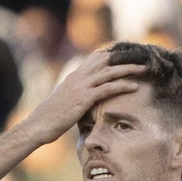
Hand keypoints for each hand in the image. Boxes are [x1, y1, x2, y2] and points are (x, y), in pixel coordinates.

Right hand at [20, 49, 144, 143]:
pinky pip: (107, 89)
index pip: (96, 57)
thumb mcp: (63, 102)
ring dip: (128, 69)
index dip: (112, 54)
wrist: (38, 125)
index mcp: (74, 76)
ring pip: (109, 72)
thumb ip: (75, 95)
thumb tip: (84, 99)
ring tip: (143, 69)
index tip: (127, 55)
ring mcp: (80, 86)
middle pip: (105, 59)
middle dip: (124, 58)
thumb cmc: (49, 118)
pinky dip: (122, 85)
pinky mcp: (83, 98)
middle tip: (141, 58)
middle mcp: (78, 77)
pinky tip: (134, 87)